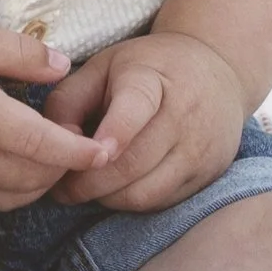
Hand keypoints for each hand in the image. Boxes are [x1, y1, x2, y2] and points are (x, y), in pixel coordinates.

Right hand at [0, 7, 115, 210]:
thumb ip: (16, 52)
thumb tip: (63, 67)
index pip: (39, 144)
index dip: (79, 152)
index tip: (107, 148)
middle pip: (30, 181)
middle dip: (65, 171)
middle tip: (84, 143)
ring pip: (8, 198)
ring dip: (39, 184)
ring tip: (54, 155)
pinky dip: (11, 189)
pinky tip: (17, 162)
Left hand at [43, 30, 248, 211]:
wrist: (216, 70)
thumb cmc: (146, 69)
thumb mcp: (101, 67)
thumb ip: (68, 100)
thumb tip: (55, 145)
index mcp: (151, 79)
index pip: (134, 109)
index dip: (112, 134)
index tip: (88, 152)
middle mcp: (183, 116)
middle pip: (134, 164)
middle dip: (89, 183)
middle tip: (61, 188)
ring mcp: (200, 150)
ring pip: (146, 193)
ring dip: (108, 198)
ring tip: (85, 189)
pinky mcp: (208, 176)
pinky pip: (161, 203)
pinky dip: (132, 202)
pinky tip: (115, 189)